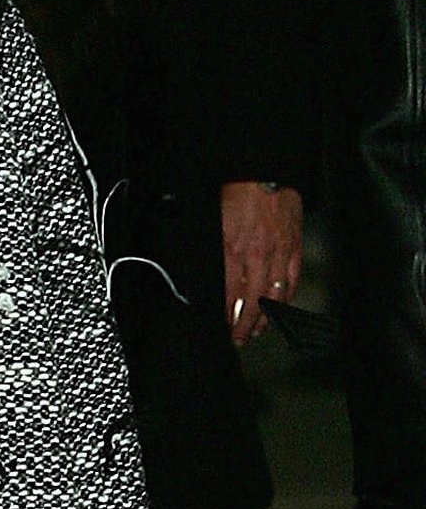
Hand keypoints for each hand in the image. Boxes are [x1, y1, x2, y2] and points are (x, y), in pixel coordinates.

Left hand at [221, 181, 302, 344]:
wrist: (265, 171)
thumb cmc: (236, 190)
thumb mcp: (215, 220)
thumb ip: (216, 251)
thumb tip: (213, 276)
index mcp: (234, 249)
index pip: (230, 294)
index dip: (227, 315)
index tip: (223, 326)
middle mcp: (258, 256)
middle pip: (253, 302)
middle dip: (245, 325)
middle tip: (239, 338)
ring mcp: (279, 254)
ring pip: (274, 297)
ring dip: (265, 318)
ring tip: (257, 330)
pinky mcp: (294, 248)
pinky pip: (291, 281)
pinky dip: (285, 298)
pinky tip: (278, 307)